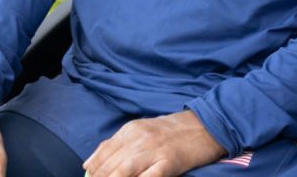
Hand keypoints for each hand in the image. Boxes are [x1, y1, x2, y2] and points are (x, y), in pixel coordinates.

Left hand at [83, 110, 225, 176]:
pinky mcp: (169, 162)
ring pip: (123, 172)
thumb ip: (116, 144)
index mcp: (130, 130)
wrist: (207, 124)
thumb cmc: (173, 131)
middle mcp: (139, 139)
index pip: (101, 156)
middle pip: (109, 166)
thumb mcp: (142, 130)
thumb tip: (89, 164)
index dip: (93, 173)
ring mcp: (154, 151)